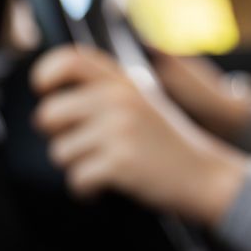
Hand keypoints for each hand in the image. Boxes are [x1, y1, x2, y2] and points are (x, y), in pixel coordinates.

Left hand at [30, 45, 245, 224]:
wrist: (206, 176)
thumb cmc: (167, 144)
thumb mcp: (141, 102)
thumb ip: (104, 92)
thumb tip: (52, 101)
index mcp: (122, 81)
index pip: (69, 59)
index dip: (45, 74)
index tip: (44, 92)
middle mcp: (119, 100)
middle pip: (49, 114)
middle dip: (57, 137)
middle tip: (80, 149)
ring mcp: (119, 130)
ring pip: (59, 152)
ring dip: (75, 167)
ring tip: (102, 168)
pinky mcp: (119, 162)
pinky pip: (76, 179)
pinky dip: (85, 191)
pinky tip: (103, 187)